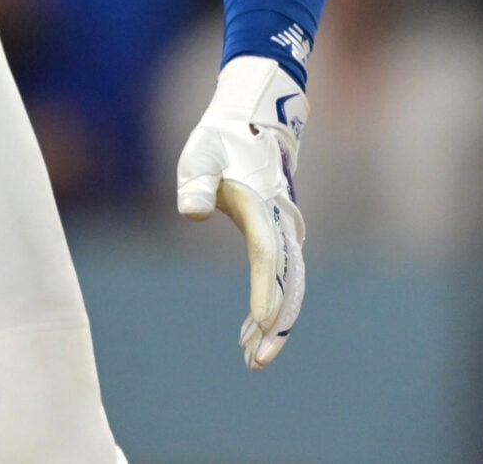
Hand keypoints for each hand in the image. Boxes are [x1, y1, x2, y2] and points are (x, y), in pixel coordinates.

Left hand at [175, 55, 306, 369]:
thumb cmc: (221, 141)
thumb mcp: (200, 154)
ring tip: (253, 358)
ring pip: (290, 284)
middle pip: (287, 280)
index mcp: (261, 206)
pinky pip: (283, 277)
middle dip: (277, 323)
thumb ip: (197, 183)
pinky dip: (273, 304)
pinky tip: (251, 329)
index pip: (266, 256)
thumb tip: (192, 213)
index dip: (264, 290)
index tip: (259, 324)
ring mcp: (285, 229)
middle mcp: (280, 222)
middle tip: (257, 362)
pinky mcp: (280, 235)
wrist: (255, 121)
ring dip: (276, 321)